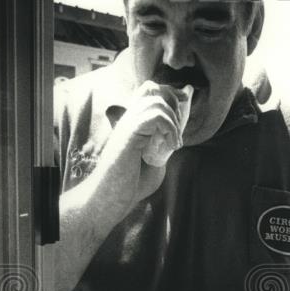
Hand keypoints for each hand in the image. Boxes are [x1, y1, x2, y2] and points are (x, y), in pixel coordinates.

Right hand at [56, 82, 181, 290]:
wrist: (110, 201)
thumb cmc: (129, 186)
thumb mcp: (155, 162)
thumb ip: (164, 145)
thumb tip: (178, 133)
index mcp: (132, 123)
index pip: (149, 92)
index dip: (169, 99)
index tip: (179, 121)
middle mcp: (128, 120)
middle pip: (153, 89)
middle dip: (174, 107)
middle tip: (177, 134)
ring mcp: (127, 126)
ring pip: (156, 101)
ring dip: (173, 121)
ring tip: (175, 143)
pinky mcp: (129, 135)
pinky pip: (155, 116)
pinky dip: (169, 129)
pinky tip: (171, 146)